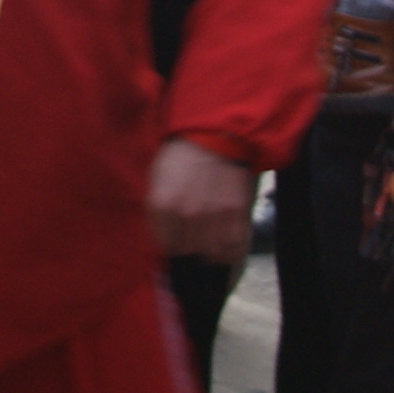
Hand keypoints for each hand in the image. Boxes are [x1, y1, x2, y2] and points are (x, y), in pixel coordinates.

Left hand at [147, 138, 256, 261]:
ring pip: (211, 254)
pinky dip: (229, 252)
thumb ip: (158, 214)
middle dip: (189, 248)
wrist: (213, 138)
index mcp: (162, 206)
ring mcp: (214, 217)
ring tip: (209, 244)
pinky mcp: (237, 215)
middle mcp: (187, 215)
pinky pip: (233, 248)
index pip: (166, 246)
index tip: (177, 242)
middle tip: (193, 238)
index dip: (172, 246)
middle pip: (188, 251)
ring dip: (209, 252)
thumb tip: (166, 243)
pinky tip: (225, 246)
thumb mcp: (157, 182)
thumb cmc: (181, 159)